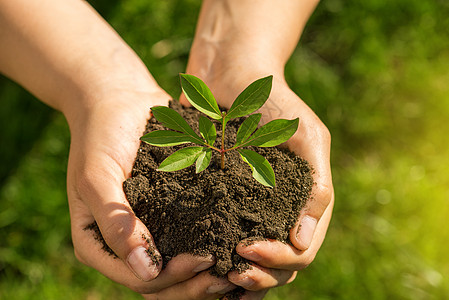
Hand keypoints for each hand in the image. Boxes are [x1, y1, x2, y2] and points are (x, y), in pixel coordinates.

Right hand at [66, 88, 236, 297]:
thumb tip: (147, 272)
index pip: (138, 279)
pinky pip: (188, 240)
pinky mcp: (167, 214)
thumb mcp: (98, 178)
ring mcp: (147, 230)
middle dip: (194, 284)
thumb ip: (115, 223)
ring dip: (206, 274)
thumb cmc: (101, 136)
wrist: (119, 101)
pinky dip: (211, 247)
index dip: (172, 278)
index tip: (203, 259)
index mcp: (99, 243)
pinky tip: (236, 244)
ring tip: (238, 267)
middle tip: (229, 273)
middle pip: (162, 283)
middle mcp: (124, 244)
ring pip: (178, 269)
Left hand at [180, 66, 333, 298]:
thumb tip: (303, 240)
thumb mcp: (307, 138)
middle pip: (280, 267)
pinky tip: (204, 270)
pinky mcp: (224, 205)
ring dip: (240, 280)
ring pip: (255, 264)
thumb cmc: (275, 103)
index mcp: (306, 203)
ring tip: (219, 282)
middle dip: (259, 275)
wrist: (233, 77)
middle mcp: (281, 214)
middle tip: (232, 272)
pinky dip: (220, 264)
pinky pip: (225, 244)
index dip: (278, 259)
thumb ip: (316, 187)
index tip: (246, 249)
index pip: (301, 251)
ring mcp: (254, 212)